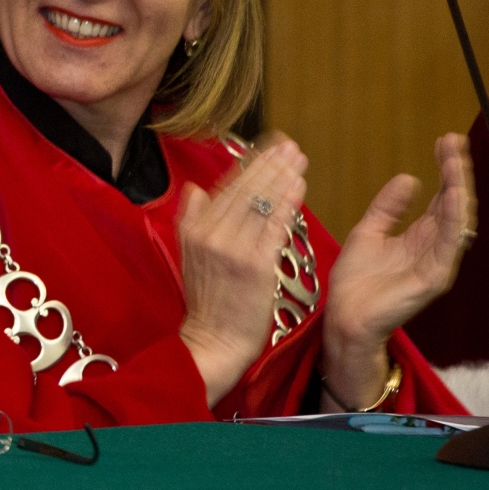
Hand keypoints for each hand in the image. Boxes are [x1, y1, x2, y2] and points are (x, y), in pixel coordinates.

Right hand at [177, 136, 308, 404]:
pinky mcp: (254, 265)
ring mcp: (233, 249)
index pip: (226, 188)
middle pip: (245, 190)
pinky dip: (286, 204)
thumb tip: (195, 188)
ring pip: (261, 204)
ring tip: (299, 160)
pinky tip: (299, 188)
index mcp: (194, 229)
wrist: (213, 342)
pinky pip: (273, 226)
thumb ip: (191, 219)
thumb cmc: (208, 303)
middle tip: (292, 147)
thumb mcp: (188, 256)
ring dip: (282, 178)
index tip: (270, 147)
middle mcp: (211, 234)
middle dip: (270, 165)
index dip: (250, 165)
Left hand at [322, 133, 473, 408]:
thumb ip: (389, 208)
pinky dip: (454, 220)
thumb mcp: (369, 232)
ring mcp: (438, 263)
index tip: (446, 140)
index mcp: (421, 236)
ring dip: (459, 190)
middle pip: (454, 203)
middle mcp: (435, 247)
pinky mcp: (434, 278)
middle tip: (454, 142)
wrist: (344, 317)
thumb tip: (410, 177)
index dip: (446, 169)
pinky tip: (454, 197)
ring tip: (456, 162)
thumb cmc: (356, 282)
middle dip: (456, 172)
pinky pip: (450, 245)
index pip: (442, 197)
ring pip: (457, 221)